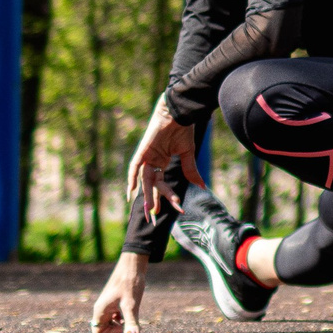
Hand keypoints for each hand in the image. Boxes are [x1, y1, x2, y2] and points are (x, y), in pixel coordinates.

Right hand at [91, 252, 148, 332]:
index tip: (124, 326)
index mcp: (100, 310)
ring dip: (120, 323)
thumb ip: (131, 323)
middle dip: (116, 330)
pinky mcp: (114, 300)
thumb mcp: (131, 305)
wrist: (133, 265)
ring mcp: (107, 304)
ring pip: (110, 321)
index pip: (97, 332)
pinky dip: (123, 317)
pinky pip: (115, 315)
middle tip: (130, 324)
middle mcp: (101, 308)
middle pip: (103, 328)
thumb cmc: (130, 283)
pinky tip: (132, 312)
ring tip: (132, 318)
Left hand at [125, 95, 203, 219]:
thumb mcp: (188, 153)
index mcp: (161, 162)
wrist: (179, 112)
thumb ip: (190, 170)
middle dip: (153, 202)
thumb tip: (202, 186)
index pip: (163, 184)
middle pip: (152, 186)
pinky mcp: (143, 150)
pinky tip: (131, 191)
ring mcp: (146, 156)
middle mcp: (152, 161)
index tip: (178, 208)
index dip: (169, 197)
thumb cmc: (183, 129)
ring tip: (150, 211)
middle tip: (153, 219)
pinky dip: (131, 178)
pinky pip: (134, 167)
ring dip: (147, 195)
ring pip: (144, 180)